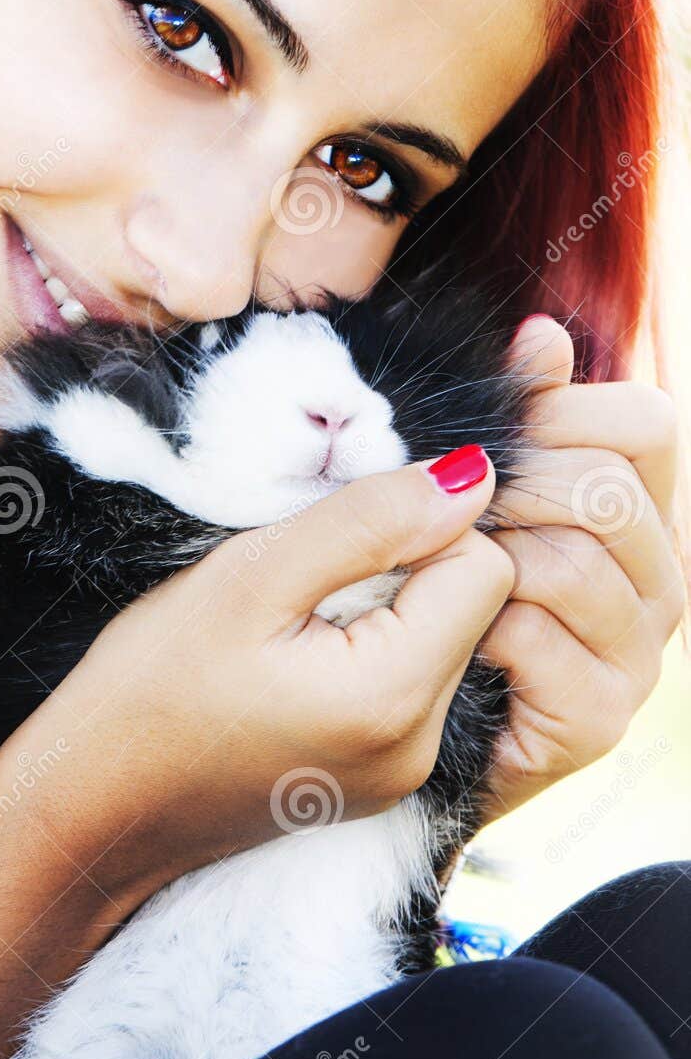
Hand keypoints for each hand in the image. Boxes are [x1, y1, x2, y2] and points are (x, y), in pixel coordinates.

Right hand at [0, 450, 513, 908]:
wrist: (88, 810)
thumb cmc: (146, 688)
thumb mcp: (250, 574)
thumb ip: (369, 520)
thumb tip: (470, 476)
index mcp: (395, 696)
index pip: (485, 566)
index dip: (414, 526)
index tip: (329, 540)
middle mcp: (419, 748)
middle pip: (470, 606)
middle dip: (398, 567)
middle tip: (298, 580)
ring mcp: (400, 774)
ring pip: (439, 639)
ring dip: (380, 606)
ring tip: (287, 624)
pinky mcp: (375, 782)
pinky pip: (407, 683)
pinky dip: (363, 650)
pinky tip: (290, 660)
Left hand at [479, 314, 685, 822]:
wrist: (397, 725)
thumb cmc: (434, 584)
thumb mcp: (469, 489)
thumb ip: (515, 413)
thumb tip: (541, 334)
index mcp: (640, 508)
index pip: (645, 424)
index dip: (562, 411)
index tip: (495, 432)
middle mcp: (661, 577)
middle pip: (609, 490)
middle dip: (515, 489)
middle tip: (455, 514)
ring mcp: (638, 653)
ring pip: (572, 563)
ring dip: (489, 561)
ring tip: (446, 575)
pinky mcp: (598, 719)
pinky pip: (537, 637)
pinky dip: (480, 629)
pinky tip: (455, 638)